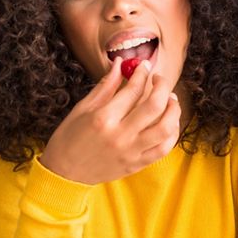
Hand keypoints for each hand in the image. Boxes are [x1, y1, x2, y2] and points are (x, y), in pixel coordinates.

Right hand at [37, 59, 180, 184]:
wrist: (64, 174)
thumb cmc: (69, 139)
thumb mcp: (82, 108)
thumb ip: (105, 86)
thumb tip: (120, 64)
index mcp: (103, 118)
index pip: (133, 89)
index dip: (141, 73)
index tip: (144, 65)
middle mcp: (120, 135)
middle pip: (155, 105)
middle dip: (162, 85)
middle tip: (159, 79)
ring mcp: (131, 152)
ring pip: (166, 128)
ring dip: (173, 109)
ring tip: (170, 99)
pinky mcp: (137, 165)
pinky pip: (164, 149)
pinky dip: (172, 133)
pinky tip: (169, 122)